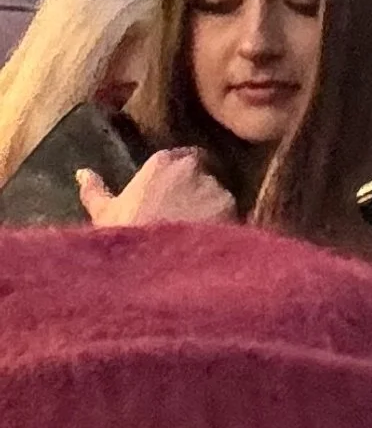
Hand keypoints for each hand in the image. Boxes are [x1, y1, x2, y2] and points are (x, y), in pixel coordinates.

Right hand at [79, 149, 237, 228]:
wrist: (152, 269)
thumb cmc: (124, 237)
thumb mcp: (104, 215)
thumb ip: (95, 190)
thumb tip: (81, 173)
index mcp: (162, 161)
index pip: (183, 157)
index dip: (181, 177)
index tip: (176, 195)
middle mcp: (193, 166)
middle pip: (207, 172)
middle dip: (201, 189)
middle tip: (189, 215)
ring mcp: (216, 186)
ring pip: (221, 194)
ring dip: (215, 208)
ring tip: (201, 233)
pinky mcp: (234, 209)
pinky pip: (235, 214)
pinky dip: (228, 225)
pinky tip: (214, 242)